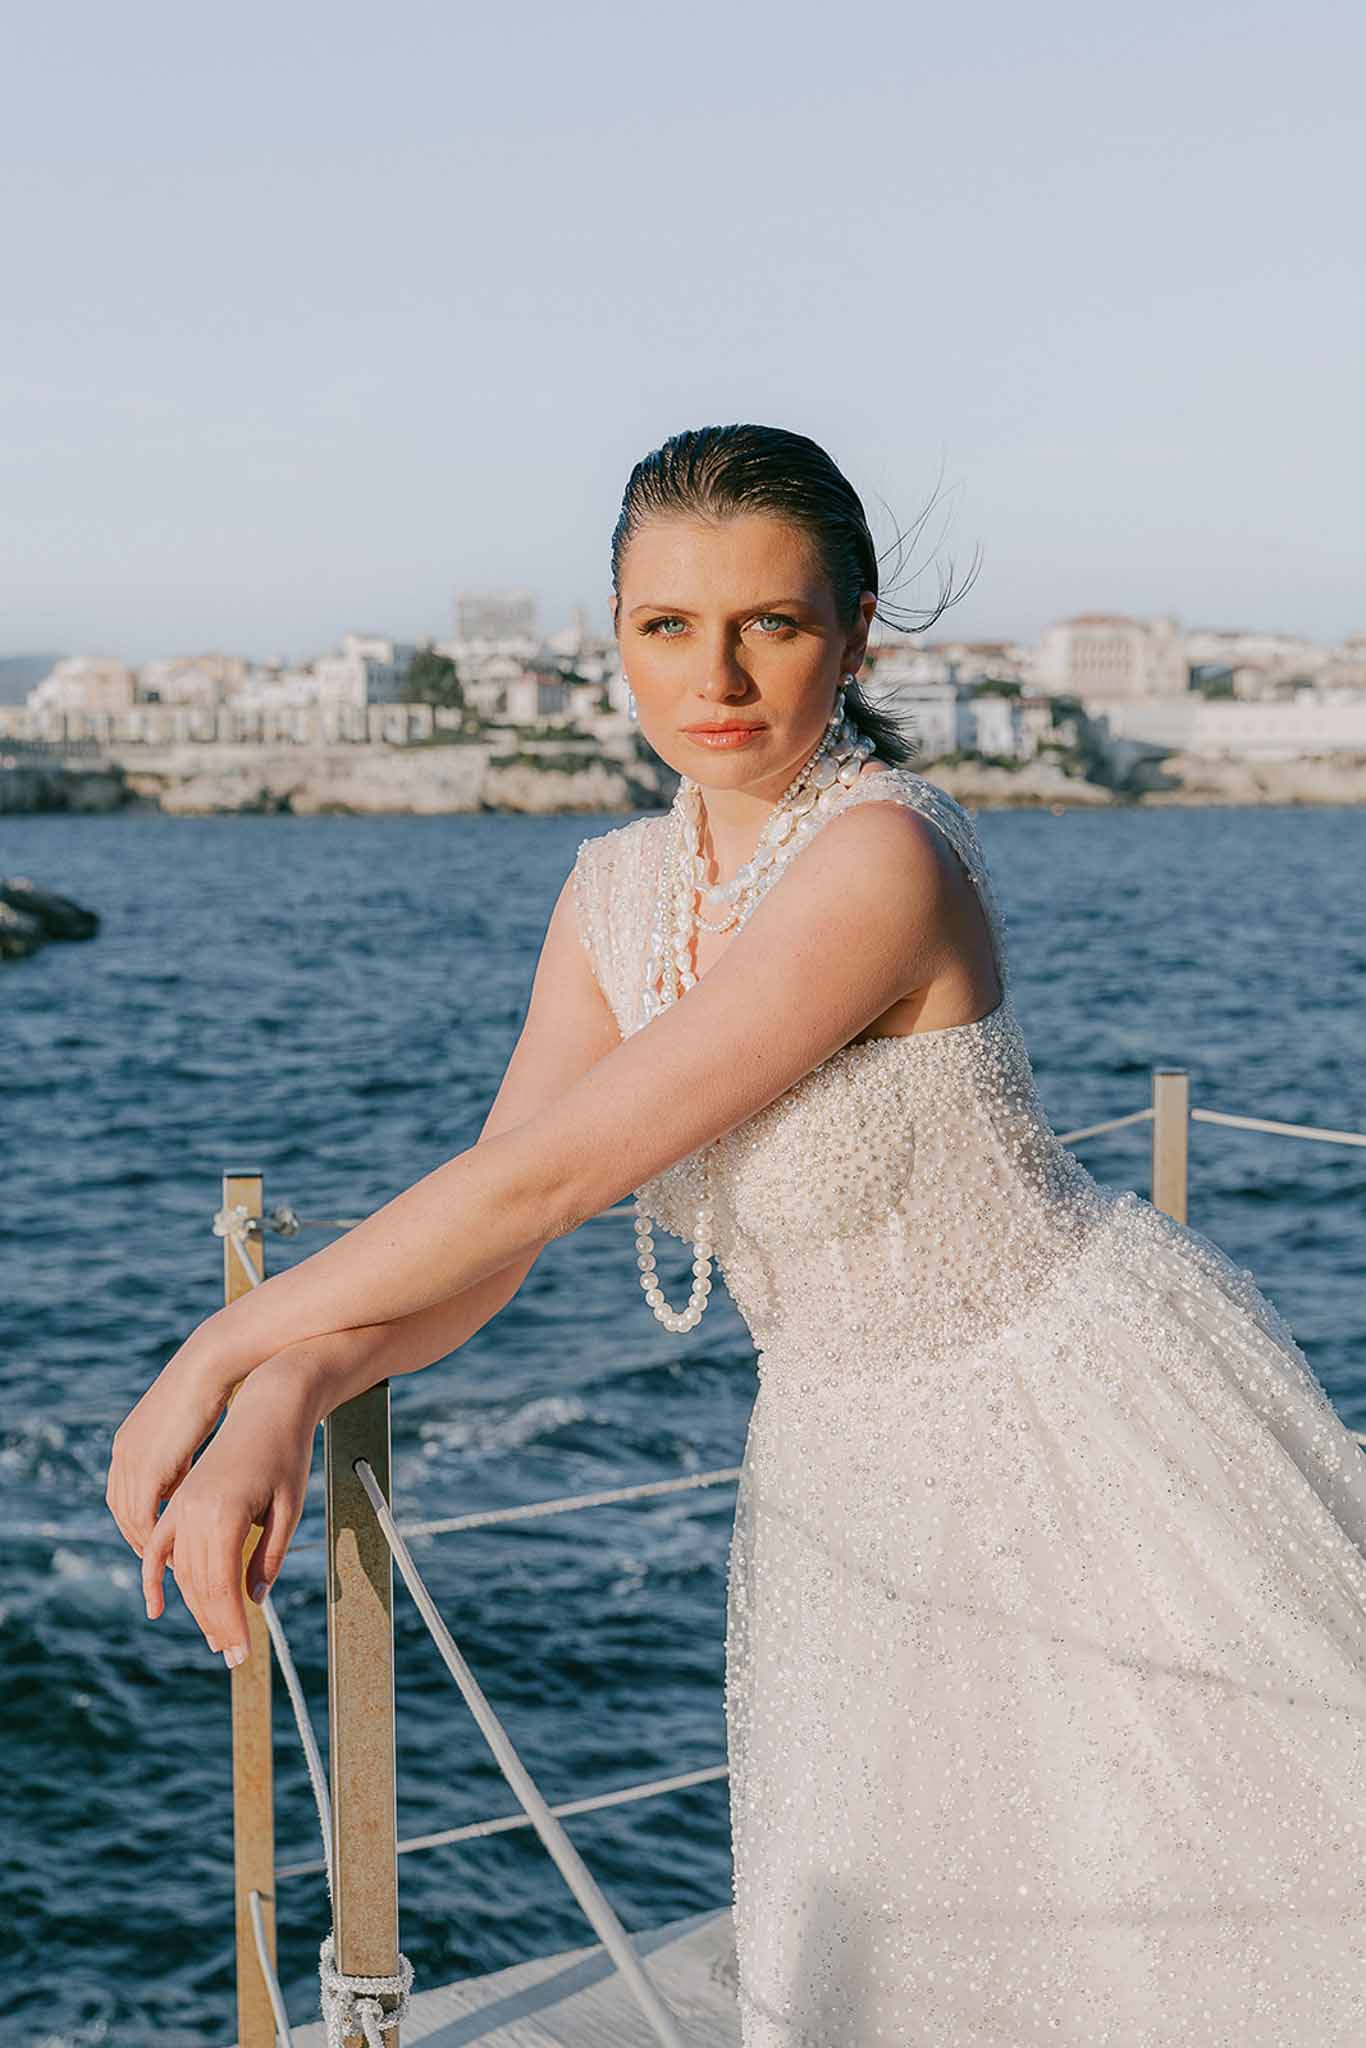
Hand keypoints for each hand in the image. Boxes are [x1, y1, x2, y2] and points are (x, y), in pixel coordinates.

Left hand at [106, 1314, 236, 1561]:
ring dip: (151, 1542)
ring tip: (178, 1557)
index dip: (140, 1521)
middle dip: (142, 1538)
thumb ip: (177, 1456)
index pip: (122, 1495)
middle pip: (122, 1511)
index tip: (163, 1539)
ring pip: (130, 1518)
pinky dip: (157, 1535)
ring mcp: (130, 1460)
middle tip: (167, 1558)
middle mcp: (122, 1454)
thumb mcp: (184, 1430)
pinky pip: (143, 1515)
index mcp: (127, 1443)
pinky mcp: (147, 1466)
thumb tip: (185, 1478)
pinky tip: (181, 1543)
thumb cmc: (207, 1390)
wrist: (207, 1366)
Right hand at [139, 1356, 319, 1666]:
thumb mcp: (289, 1510)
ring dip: (197, 1607)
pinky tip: (157, 1606)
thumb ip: (268, 1557)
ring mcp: (181, 1504)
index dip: (231, 1624)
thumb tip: (254, 1602)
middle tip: (233, 1656)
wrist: (269, 1407)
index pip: (222, 1586)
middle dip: (217, 1623)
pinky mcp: (179, 1500)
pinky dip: (155, 1577)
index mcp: (225, 1514)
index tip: (242, 1655)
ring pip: (181, 1571)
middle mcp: (194, 1511)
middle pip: (199, 1584)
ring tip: (218, 1636)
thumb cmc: (287, 1456)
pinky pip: (160, 1546)